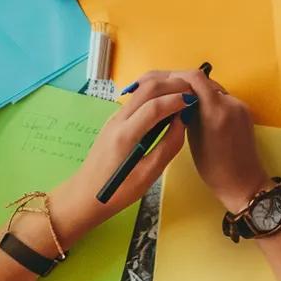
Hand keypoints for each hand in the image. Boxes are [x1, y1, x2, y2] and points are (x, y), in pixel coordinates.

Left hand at [39, 75, 193, 246]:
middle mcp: (118, 120)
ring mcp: (114, 118)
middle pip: (147, 88)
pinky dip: (155, 95)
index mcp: (125, 136)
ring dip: (164, 87)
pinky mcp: (115, 121)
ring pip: (141, 90)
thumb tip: (182, 123)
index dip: (177, 100)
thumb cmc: (117, 193)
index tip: (195, 101)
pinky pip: (137, 99)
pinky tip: (168, 104)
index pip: (154, 106)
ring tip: (184, 95)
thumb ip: (168, 147)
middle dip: (172, 85)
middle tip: (193, 92)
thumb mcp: (148, 176)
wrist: (85, 195)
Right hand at [168, 69, 272, 212]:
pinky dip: (211, 102)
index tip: (166, 85)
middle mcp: (231, 103)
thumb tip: (179, 97)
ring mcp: (241, 106)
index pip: (196, 77)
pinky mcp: (245, 111)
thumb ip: (187, 113)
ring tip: (185, 106)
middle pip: (206, 81)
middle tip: (172, 95)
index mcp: (216, 111)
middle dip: (188, 86)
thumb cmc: (213, 169)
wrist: (243, 182)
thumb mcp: (193, 139)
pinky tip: (202, 114)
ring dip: (200, 94)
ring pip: (214, 90)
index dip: (178, 77)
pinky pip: (224, 99)